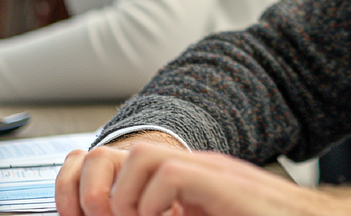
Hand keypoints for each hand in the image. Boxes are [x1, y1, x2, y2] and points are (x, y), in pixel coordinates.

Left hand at [58, 142, 350, 215]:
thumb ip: (185, 214)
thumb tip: (142, 215)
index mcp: (192, 185)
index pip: (138, 169)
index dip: (117, 198)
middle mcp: (199, 170)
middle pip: (135, 155)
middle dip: (114, 193)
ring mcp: (211, 172)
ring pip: (144, 156)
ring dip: (128, 195)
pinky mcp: (222, 182)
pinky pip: (167, 172)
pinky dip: (150, 201)